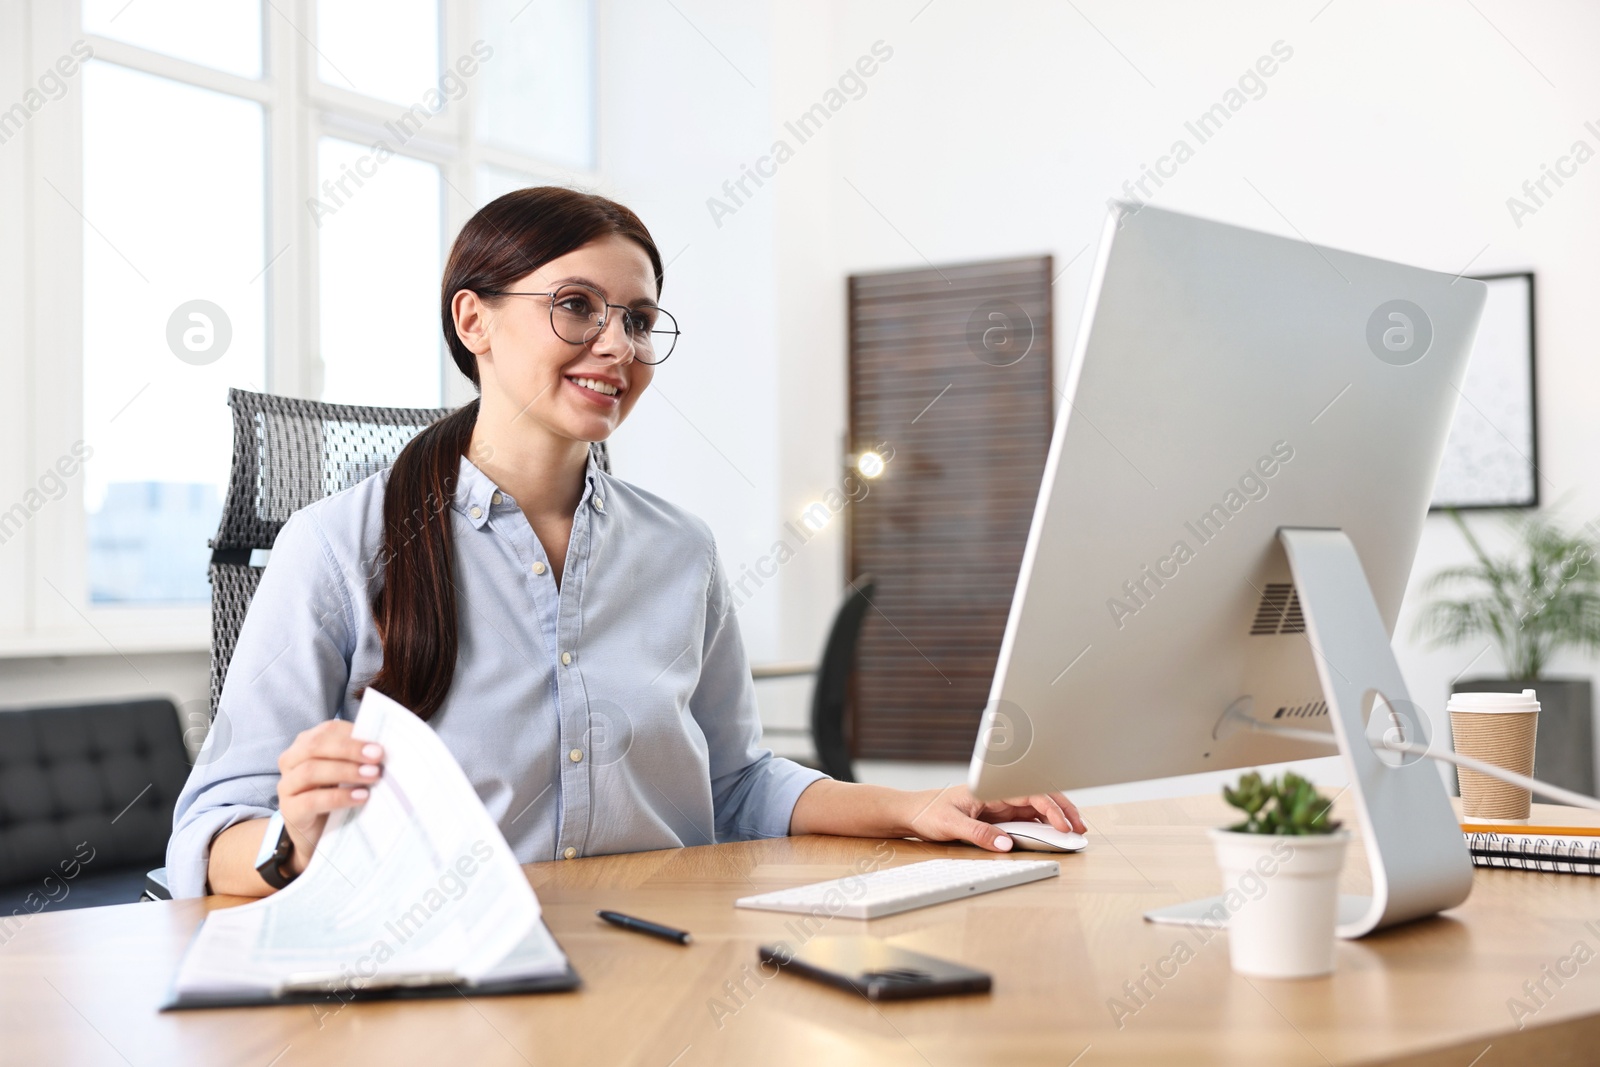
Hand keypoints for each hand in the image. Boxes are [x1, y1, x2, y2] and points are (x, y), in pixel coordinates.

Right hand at [275, 720, 382, 875]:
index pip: (328, 730)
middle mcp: (291, 760)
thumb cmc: (337, 797)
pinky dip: (338, 797)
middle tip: (378, 758)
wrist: (319, 838)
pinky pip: (310, 800)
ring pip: (311, 770)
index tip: (379, 745)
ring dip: (345, 771)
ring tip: (373, 777)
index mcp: (306, 744)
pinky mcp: (289, 810)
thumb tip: (386, 748)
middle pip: (316, 746)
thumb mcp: (349, 774)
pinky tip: (360, 798)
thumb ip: (360, 758)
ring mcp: (287, 786)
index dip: (353, 736)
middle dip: (350, 750)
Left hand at [902, 785, 1085, 852]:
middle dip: (1064, 809)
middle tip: (1081, 828)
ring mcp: (999, 804)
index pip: (1030, 793)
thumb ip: (979, 834)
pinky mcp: (997, 815)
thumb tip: (1007, 844)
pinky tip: (1053, 835)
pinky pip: (1026, 818)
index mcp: (991, 789)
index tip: (1064, 826)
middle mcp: (998, 794)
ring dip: (1057, 817)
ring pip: (1036, 807)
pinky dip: (1044, 825)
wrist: (911, 812)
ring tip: (1074, 832)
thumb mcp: (950, 825)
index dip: (1052, 809)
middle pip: (1040, 796)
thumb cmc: (928, 812)